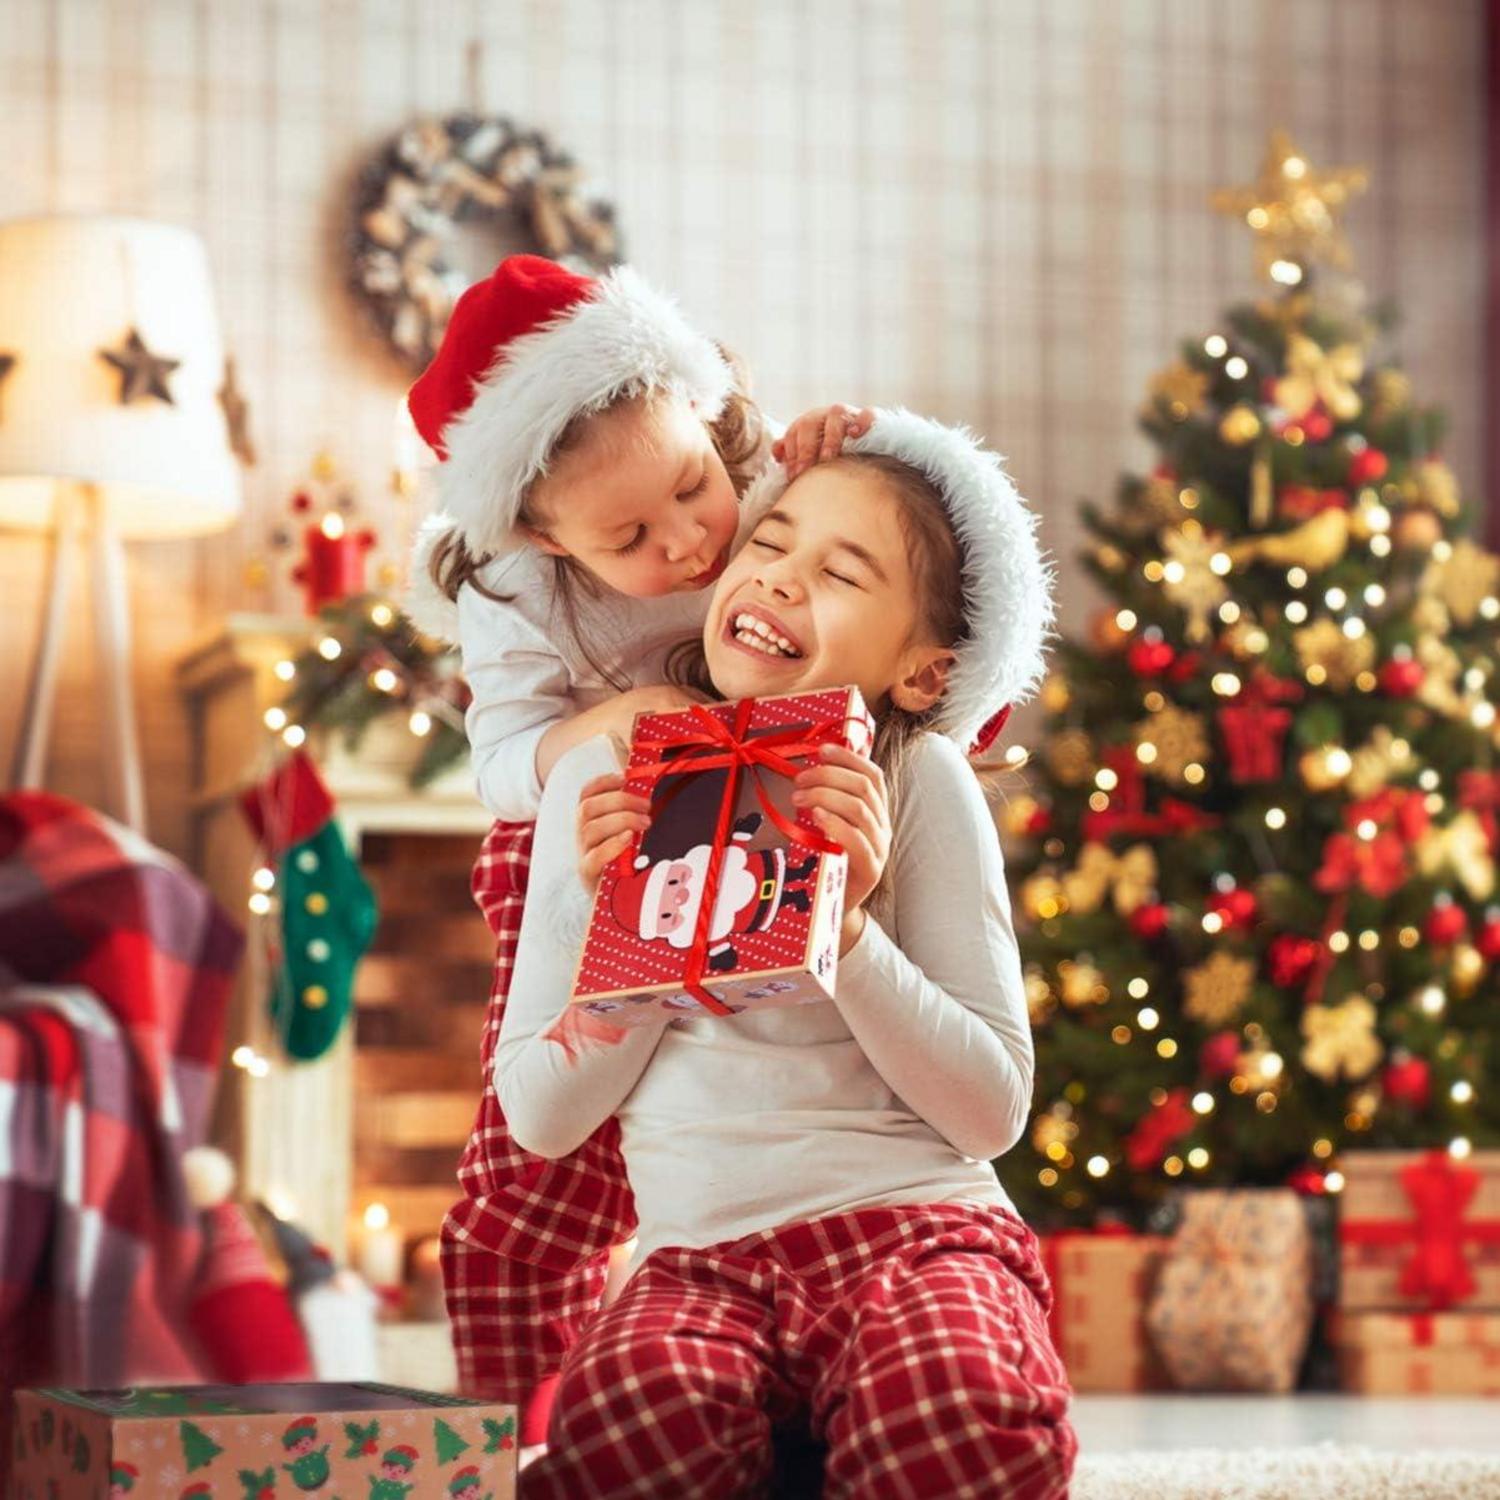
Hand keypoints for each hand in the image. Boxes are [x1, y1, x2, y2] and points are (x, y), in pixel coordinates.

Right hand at [577, 772, 651, 889]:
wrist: (615, 900)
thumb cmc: (625, 862)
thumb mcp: (627, 834)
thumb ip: (633, 814)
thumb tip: (650, 790)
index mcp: (589, 821)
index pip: (586, 794)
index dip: (603, 781)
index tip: (625, 777)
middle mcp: (581, 835)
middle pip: (587, 808)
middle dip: (619, 800)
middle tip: (647, 805)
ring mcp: (583, 855)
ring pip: (590, 829)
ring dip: (621, 819)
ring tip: (646, 822)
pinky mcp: (588, 875)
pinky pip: (593, 857)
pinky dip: (612, 844)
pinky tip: (630, 839)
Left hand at [771, 404, 874, 480]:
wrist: (875, 447)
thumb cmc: (837, 457)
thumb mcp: (814, 457)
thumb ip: (794, 453)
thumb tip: (777, 453)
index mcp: (811, 424)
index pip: (794, 432)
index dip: (791, 453)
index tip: (792, 475)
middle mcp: (827, 416)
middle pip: (810, 422)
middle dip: (804, 449)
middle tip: (803, 473)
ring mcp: (850, 415)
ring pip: (836, 413)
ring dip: (829, 437)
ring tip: (827, 459)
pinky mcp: (873, 419)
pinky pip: (868, 414)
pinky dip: (860, 422)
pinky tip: (855, 434)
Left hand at [792, 743, 890, 923]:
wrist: (834, 907)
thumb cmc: (829, 861)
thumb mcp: (830, 826)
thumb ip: (828, 800)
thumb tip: (812, 765)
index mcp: (877, 811)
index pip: (872, 774)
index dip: (848, 757)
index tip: (820, 750)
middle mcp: (883, 826)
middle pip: (863, 787)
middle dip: (829, 775)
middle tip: (798, 779)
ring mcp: (880, 848)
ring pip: (860, 809)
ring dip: (826, 795)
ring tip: (798, 797)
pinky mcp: (871, 870)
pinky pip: (858, 840)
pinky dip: (836, 823)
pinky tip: (816, 816)